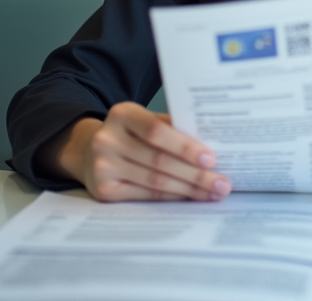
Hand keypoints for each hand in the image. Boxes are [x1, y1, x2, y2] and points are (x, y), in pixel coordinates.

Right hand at [46, 102, 232, 202]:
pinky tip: (191, 197)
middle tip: (222, 183)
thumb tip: (212, 143)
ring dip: (189, 190)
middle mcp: (107, 139)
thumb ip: (172, 127)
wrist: (89, 151)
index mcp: (122, 114)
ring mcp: (103, 167)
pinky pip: (146, 196)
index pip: (156, 131)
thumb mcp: (145, 119)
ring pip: (155, 182)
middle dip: (196, 175)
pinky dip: (172, 198)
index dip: (185, 147)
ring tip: (213, 193)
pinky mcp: (104, 191)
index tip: (211, 159)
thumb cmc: (130, 133)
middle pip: (159, 161)